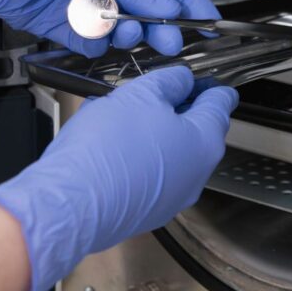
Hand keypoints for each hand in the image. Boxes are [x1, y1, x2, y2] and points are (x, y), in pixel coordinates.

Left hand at [0, 0, 217, 55]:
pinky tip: (98, 35)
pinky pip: (88, 40)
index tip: (207, 21)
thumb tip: (162, 3)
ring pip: (120, 26)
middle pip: (146, 5)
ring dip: (129, 31)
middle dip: (163, 24)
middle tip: (173, 42)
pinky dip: (96, 42)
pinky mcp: (59, 23)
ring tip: (128, 31)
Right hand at [0, 65, 237, 290]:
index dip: (210, 84)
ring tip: (123, 117)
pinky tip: (111, 146)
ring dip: (154, 132)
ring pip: (171, 154)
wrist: (70, 205)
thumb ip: (170, 82)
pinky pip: (150, 175)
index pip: (221, 104)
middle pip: (197, 131)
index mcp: (205, 143)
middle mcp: (196, 176)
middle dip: (177, 108)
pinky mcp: (146, 212)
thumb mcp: (141, 94)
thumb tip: (182, 81)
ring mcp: (172, 198)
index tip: (202, 78)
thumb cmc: (107, 148)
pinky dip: (139, 158)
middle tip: (152, 92)